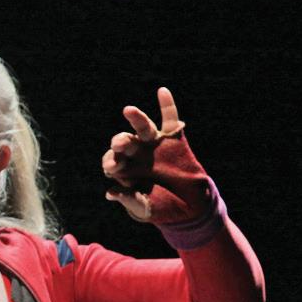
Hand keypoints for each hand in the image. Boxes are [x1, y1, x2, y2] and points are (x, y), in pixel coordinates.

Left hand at [102, 87, 214, 224]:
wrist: (191, 208)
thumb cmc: (163, 208)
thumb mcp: (145, 209)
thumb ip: (130, 200)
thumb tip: (110, 193)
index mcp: (125, 170)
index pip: (112, 161)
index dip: (110, 162)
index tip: (112, 167)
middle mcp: (136, 154)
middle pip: (124, 142)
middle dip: (120, 142)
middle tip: (120, 144)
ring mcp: (154, 144)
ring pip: (143, 128)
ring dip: (136, 119)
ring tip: (128, 111)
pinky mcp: (173, 139)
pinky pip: (170, 119)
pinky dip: (167, 105)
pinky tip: (162, 92)